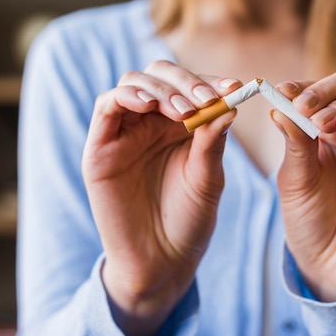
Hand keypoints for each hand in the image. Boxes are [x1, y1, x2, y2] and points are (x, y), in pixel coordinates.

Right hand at [82, 61, 240, 335]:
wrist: (162, 260)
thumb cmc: (189, 219)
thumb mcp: (208, 177)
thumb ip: (213, 141)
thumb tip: (229, 104)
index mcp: (180, 125)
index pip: (191, 86)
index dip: (211, 82)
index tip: (234, 86)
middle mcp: (151, 122)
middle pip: (160, 76)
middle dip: (185, 81)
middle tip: (206, 99)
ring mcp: (125, 132)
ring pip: (133, 83)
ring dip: (160, 89)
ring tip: (183, 111)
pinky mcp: (100, 147)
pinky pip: (105, 106)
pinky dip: (126, 97)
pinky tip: (147, 105)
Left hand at [271, 69, 335, 301]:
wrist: (330, 262)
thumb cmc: (309, 219)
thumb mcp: (295, 176)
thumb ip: (294, 140)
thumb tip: (280, 101)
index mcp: (328, 128)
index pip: (323, 90)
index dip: (305, 85)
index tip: (282, 90)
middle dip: (328, 89)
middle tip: (304, 105)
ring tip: (322, 122)